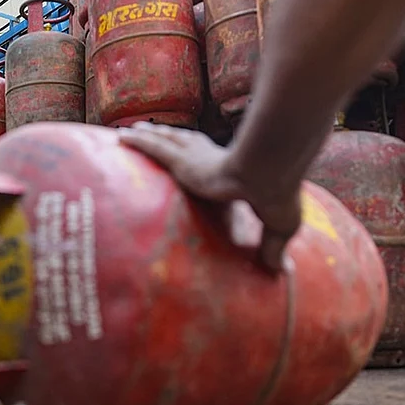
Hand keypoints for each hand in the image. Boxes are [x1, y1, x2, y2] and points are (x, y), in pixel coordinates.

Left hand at [118, 121, 300, 272]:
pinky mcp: (183, 160)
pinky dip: (138, 141)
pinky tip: (122, 137)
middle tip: (155, 133)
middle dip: (169, 137)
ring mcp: (195, 156)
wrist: (269, 173)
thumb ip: (272, 247)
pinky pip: (153, 147)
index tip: (192, 159)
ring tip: (133, 131)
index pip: (210, 160)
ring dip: (149, 134)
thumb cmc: (278, 196)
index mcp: (230, 170)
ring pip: (165, 140)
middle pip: (184, 142)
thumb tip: (282, 273)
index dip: (200, 155)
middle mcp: (210, 157)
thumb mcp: (278, 225)